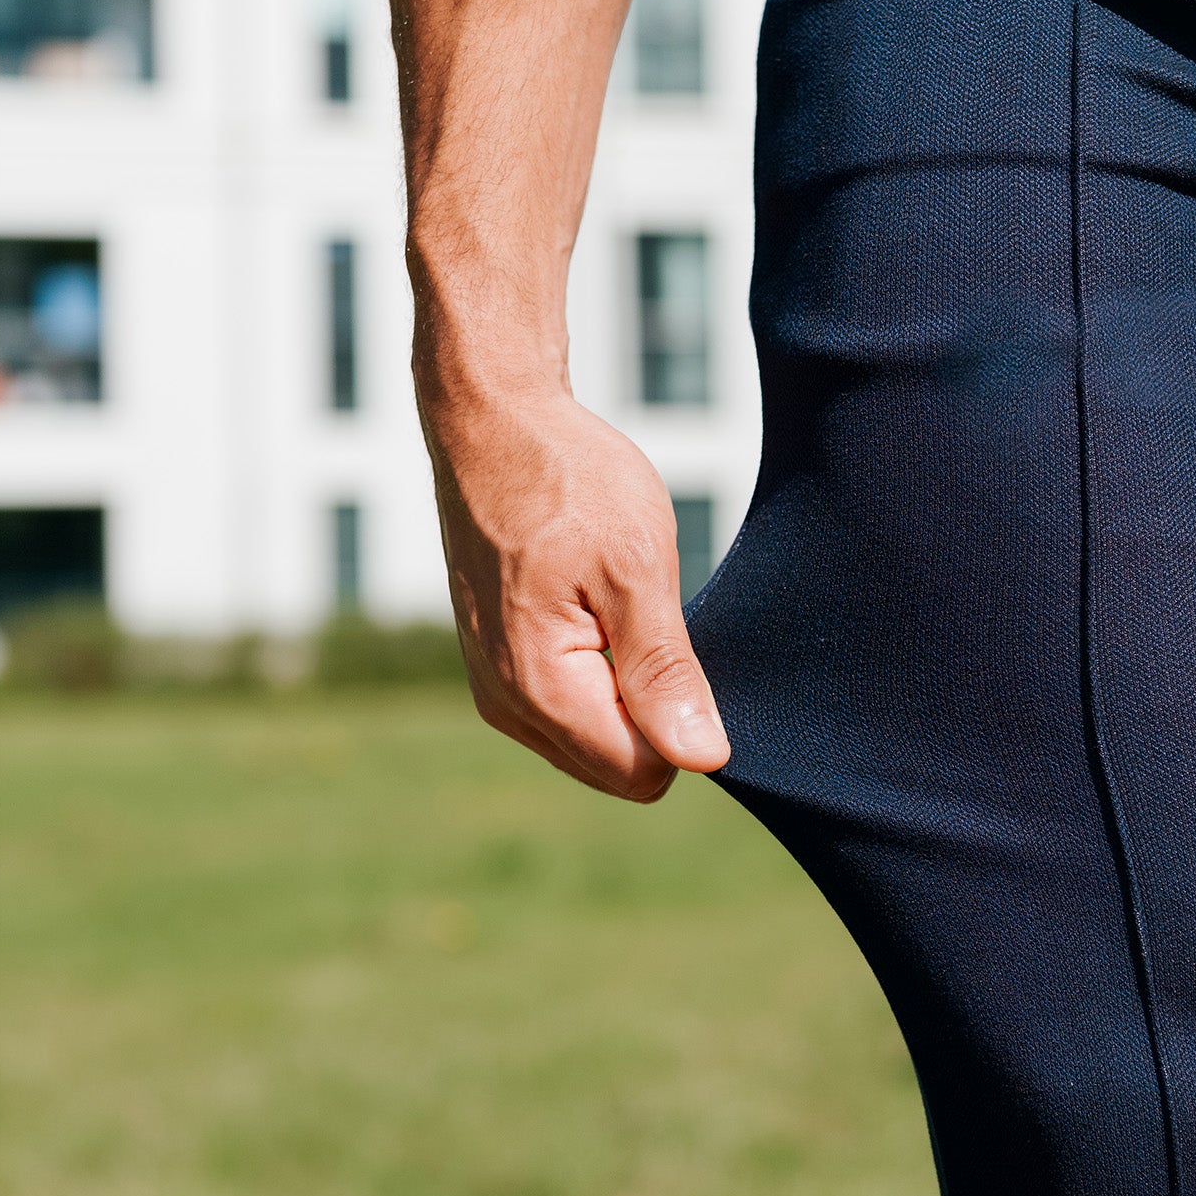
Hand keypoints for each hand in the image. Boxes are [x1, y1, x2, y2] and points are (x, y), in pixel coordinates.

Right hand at [425, 388, 729, 802]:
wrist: (492, 422)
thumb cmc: (569, 480)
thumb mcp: (638, 567)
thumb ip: (665, 671)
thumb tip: (703, 759)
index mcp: (544, 690)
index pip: (644, 773)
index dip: (684, 723)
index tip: (680, 643)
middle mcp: (509, 706)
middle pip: (620, 769)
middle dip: (654, 713)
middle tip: (649, 618)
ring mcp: (497, 689)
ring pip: (596, 742)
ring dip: (627, 690)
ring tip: (618, 605)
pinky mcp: (499, 667)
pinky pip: (572, 710)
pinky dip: (601, 672)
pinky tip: (597, 605)